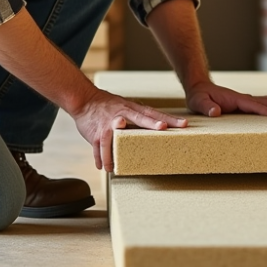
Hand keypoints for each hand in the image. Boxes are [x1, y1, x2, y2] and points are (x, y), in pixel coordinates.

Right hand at [71, 89, 187, 171]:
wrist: (83, 99)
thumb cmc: (107, 106)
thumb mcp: (124, 107)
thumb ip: (138, 117)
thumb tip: (157, 127)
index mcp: (130, 108)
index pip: (152, 113)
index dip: (168, 118)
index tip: (183, 124)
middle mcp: (121, 114)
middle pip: (139, 118)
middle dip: (151, 123)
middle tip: (162, 128)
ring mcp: (108, 124)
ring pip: (113, 138)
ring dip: (114, 153)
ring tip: (116, 167)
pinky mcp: (96, 133)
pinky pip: (98, 147)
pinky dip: (101, 158)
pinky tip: (103, 167)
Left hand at [186, 82, 266, 117]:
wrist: (199, 88)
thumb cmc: (198, 97)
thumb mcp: (198, 102)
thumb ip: (206, 106)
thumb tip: (216, 112)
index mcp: (234, 99)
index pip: (251, 104)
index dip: (263, 109)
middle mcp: (243, 98)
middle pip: (266, 102)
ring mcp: (245, 100)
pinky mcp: (245, 104)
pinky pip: (263, 104)